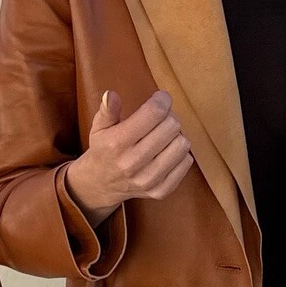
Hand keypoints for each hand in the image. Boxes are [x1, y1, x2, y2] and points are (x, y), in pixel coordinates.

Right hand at [63, 89, 193, 227]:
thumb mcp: (99, 127)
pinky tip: (167, 151)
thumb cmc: (104, 150)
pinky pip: (186, 163)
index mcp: (117, 143)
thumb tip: (110, 95)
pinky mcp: (160, 191)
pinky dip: (181, 154)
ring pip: (182, 145)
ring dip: (176, 135)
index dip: (162, 100)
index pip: (153, 113)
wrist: (101, 184)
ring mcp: (148, 179)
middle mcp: (133, 163)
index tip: (161, 98)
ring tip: (165, 135)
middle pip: (171, 127)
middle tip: (161, 118)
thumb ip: (107, 110)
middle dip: (169, 116)